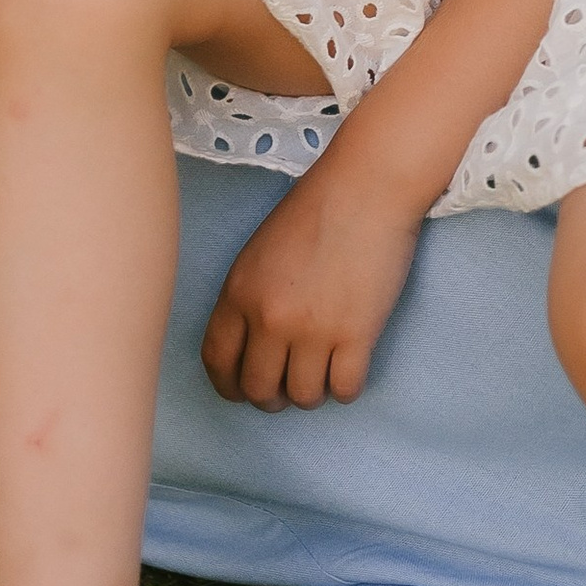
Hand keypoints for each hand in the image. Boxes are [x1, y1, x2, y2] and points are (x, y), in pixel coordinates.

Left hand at [201, 156, 424, 407]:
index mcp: (239, 293)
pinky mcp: (356, 335)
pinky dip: (346, 388)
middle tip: (287, 387)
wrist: (367, 188)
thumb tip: (252, 347)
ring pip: (303, 397)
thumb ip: (248, 298)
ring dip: (312, 393)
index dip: (228, 386)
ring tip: (322, 373)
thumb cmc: (316, 209)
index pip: (217, 361)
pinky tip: (350, 368)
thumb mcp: (259, 251)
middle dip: (271, 397)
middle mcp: (270, 318)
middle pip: (258, 389)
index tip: (241, 392)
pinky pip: (345, 389)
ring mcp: (314, 330)